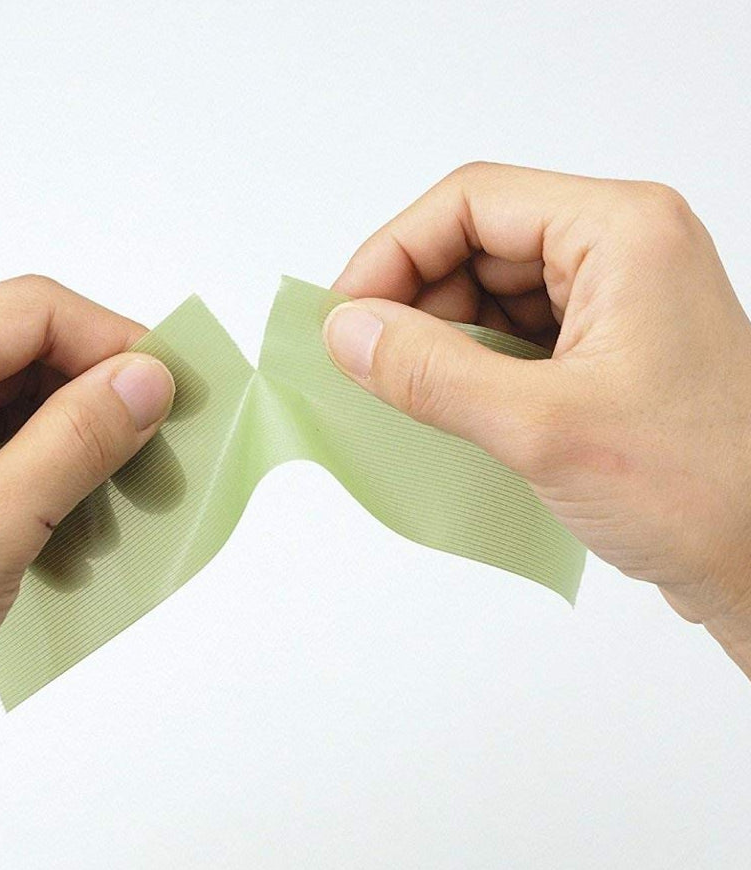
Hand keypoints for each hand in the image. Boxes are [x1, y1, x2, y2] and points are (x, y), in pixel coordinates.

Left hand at [0, 275, 173, 869]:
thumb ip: (81, 437)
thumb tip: (146, 379)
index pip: (34, 311)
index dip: (115, 343)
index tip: (172, 389)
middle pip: (18, 352)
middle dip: (94, 398)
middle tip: (155, 447)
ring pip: (3, 404)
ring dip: (67, 442)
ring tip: (113, 497)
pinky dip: (32, 475)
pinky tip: (63, 523)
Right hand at [325, 162, 750, 669]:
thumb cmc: (700, 490)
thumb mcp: (541, 427)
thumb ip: (431, 372)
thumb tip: (347, 332)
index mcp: (621, 233)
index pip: (472, 203)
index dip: (393, 253)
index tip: (345, 315)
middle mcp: (622, 252)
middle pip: (478, 243)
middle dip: (414, 300)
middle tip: (366, 363)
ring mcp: (618, 304)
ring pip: (493, 294)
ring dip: (440, 338)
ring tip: (405, 394)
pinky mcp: (609, 354)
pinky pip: (517, 338)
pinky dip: (471, 366)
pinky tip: (449, 409)